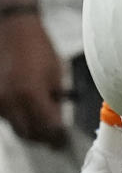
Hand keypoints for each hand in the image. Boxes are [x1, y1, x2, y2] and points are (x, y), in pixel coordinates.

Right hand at [0, 11, 67, 146]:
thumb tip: (58, 123)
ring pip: (16, 127)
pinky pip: (7, 118)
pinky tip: (29, 110)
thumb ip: (54, 100)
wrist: (13, 29)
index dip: (57, 137)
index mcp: (31, 94)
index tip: (65, 142)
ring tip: (45, 122)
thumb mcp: (54, 72)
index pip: (46, 127)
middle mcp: (11, 101)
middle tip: (56, 138)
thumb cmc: (38, 47)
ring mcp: (0, 101)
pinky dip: (19, 119)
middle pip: (28, 133)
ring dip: (31, 129)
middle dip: (43, 137)